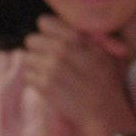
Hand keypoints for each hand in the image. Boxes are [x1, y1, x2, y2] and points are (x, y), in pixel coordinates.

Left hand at [21, 15, 135, 135]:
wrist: (105, 112)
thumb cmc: (107, 81)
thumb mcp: (106, 52)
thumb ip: (86, 36)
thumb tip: (57, 24)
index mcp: (79, 38)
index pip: (44, 23)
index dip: (48, 32)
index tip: (54, 41)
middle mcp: (64, 50)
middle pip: (31, 40)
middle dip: (38, 48)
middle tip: (51, 59)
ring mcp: (53, 68)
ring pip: (27, 57)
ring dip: (36, 65)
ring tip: (51, 73)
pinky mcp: (45, 85)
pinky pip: (28, 75)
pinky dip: (36, 80)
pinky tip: (50, 84)